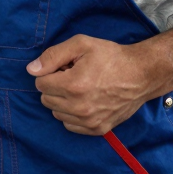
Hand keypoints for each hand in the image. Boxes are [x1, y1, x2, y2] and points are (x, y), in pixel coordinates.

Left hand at [28, 35, 169, 134]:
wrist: (141, 75)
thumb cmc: (111, 57)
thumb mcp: (81, 44)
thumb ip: (53, 55)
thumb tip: (31, 70)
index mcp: (73, 85)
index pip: (40, 83)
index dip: (51, 72)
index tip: (66, 67)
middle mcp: (79, 107)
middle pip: (46, 99)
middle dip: (55, 86)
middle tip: (73, 76)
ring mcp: (88, 121)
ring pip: (56, 113)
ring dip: (62, 101)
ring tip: (81, 88)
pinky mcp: (97, 129)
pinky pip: (69, 125)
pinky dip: (72, 114)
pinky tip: (85, 101)